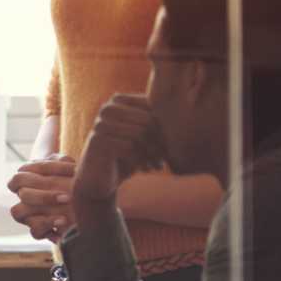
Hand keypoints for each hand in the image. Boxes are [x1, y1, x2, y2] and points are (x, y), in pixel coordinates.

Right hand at [7, 155, 75, 239]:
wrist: (72, 191)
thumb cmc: (64, 172)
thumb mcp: (64, 163)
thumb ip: (63, 164)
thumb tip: (74, 169)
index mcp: (24, 180)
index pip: (18, 179)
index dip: (33, 178)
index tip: (53, 178)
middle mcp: (22, 196)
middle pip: (23, 195)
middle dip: (44, 197)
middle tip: (68, 198)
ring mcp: (27, 213)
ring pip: (19, 214)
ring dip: (42, 216)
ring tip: (64, 220)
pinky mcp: (37, 229)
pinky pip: (35, 232)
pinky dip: (48, 231)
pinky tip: (63, 233)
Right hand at [72, 94, 164, 218]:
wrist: (100, 180)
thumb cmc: (125, 156)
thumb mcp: (142, 137)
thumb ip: (154, 121)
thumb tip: (184, 111)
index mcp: (119, 101)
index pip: (151, 106)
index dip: (164, 126)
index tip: (169, 145)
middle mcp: (107, 109)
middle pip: (147, 119)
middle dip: (159, 141)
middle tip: (164, 158)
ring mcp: (100, 123)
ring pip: (139, 133)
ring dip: (152, 153)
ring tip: (157, 165)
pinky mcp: (97, 141)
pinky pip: (128, 146)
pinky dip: (141, 160)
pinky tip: (144, 169)